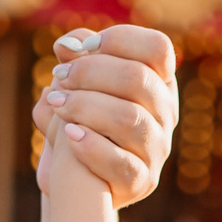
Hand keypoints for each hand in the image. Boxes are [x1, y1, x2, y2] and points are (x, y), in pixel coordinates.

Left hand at [33, 25, 178, 207]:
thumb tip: (68, 46)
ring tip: (56, 104)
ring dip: (86, 105)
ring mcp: (157, 149)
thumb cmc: (81, 121)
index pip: (158, 48)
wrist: (78, 180)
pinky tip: (69, 134)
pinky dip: (92, 146)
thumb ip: (77, 59)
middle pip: (139, 79)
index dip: (121, 39)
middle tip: (59, 75)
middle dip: (91, 71)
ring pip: (130, 118)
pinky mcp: (141, 181)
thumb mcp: (78, 86)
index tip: (84, 47)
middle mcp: (165, 114)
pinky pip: (122, 163)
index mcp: (158, 82)